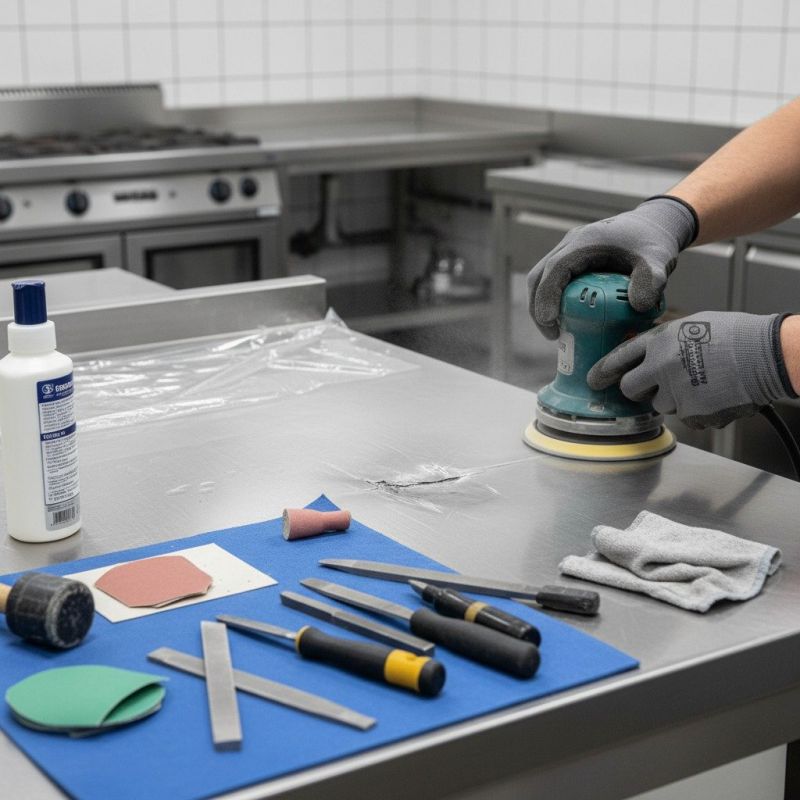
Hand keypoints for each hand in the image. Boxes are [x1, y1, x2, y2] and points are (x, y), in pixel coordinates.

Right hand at [526, 197, 695, 339]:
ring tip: (556, 332)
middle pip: (540, 276)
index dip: (547, 295)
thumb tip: (638, 306)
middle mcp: (571, 244)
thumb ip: (651, 282)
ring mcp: (568, 251)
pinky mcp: (571, 261)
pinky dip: (553, 300)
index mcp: (586, 241)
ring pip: (542, 279)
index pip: (555, 269)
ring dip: (542, 305)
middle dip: (538, 307)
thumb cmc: (653, 241)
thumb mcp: (657, 261)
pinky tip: (566, 319)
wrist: (653, 225)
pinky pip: (553, 281)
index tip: (550, 322)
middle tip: (552, 334)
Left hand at [587, 312, 794, 429]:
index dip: (603, 370)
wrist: (767, 355)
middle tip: (652, 386)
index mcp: (659, 342)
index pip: (619, 358)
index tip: (594, 379)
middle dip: (638, 390)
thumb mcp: (691, 326)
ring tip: (701, 383)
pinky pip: (686, 417)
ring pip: (661, 405)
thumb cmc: (736, 336)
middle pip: (630, 389)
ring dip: (673, 399)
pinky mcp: (693, 413)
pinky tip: (715, 395)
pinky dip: (697, 410)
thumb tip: (647, 355)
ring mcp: (676, 392)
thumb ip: (664, 342)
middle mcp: (661, 368)